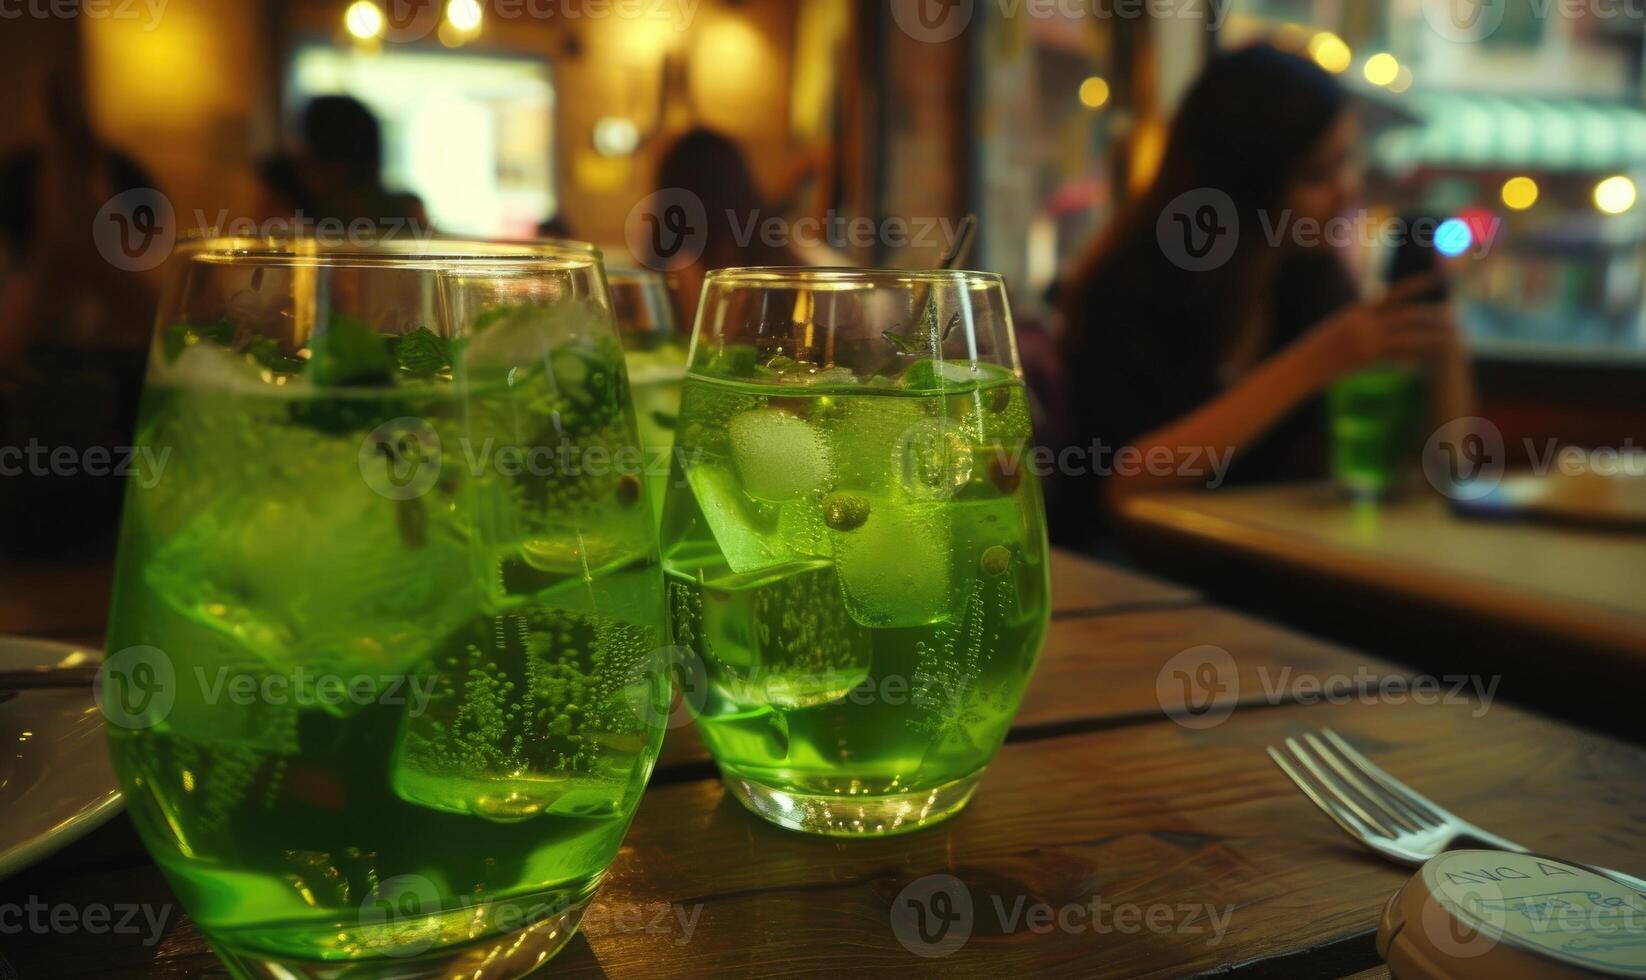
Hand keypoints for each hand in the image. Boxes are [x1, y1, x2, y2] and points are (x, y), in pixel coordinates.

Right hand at [1298, 273, 1459, 384]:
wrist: (1300, 365)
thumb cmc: (1317, 348)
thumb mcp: (1339, 328)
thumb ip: (1362, 321)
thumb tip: (1379, 318)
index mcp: (1358, 310)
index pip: (1395, 292)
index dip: (1418, 284)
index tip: (1438, 277)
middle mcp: (1364, 321)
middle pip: (1407, 315)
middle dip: (1432, 314)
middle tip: (1454, 314)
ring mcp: (1365, 340)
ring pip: (1407, 336)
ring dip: (1430, 337)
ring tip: (1450, 338)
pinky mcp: (1365, 358)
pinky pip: (1395, 357)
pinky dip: (1411, 359)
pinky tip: (1424, 363)